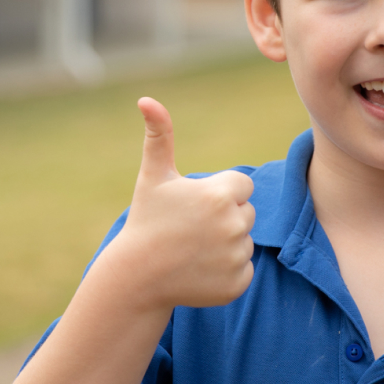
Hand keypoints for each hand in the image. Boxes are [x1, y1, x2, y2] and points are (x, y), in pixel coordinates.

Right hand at [109, 97, 254, 311]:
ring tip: (193, 249)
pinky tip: (199, 269)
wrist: (137, 277)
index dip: (220, 193)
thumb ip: (159, 135)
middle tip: (191, 228)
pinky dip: (226, 271)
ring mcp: (236, 257)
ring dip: (225, 244)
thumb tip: (146, 99)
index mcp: (219, 194)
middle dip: (224, 217)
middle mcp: (233, 225)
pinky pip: (244, 269)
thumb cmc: (146, 219)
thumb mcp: (153, 176)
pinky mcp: (237, 284)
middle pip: (246, 212)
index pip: (243, 185)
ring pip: (245, 241)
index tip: (194, 204)